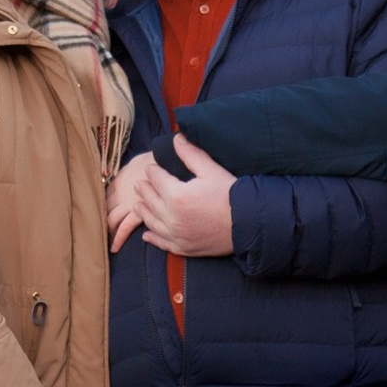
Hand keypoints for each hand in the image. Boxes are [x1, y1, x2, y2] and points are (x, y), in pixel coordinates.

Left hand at [108, 152, 158, 248]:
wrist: (167, 162)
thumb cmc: (157, 159)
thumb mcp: (138, 161)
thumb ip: (131, 171)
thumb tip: (129, 175)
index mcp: (118, 180)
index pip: (105, 196)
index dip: (102, 205)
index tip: (100, 212)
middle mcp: (119, 193)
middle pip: (105, 208)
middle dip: (101, 219)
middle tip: (98, 230)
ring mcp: (126, 203)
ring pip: (111, 219)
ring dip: (108, 229)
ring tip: (105, 240)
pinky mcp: (137, 213)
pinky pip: (124, 228)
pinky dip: (119, 238)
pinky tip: (115, 246)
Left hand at [111, 133, 237, 259]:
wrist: (248, 225)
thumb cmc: (232, 196)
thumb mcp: (211, 170)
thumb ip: (191, 154)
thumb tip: (176, 138)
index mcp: (176, 195)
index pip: (156, 179)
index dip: (153, 171)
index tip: (152, 167)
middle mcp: (172, 217)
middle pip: (149, 200)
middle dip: (144, 189)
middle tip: (140, 184)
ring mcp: (176, 235)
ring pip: (151, 221)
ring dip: (143, 211)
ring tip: (138, 204)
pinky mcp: (183, 248)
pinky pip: (162, 243)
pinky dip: (152, 238)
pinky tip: (146, 234)